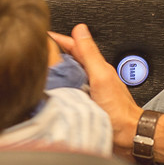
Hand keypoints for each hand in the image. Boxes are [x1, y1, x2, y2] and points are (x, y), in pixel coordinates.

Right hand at [49, 23, 142, 157]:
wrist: (126, 135)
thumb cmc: (118, 110)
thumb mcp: (100, 77)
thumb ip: (90, 54)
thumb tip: (80, 30)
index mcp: (96, 65)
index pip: (74, 45)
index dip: (58, 39)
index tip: (42, 35)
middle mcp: (92, 75)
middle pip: (70, 58)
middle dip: (53, 52)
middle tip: (37, 49)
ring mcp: (89, 89)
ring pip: (69, 73)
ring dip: (56, 68)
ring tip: (40, 66)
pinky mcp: (85, 102)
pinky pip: (69, 88)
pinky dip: (60, 85)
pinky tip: (52, 88)